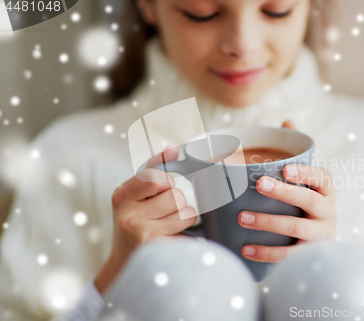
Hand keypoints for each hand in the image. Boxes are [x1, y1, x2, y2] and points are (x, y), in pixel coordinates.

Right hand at [95, 145, 196, 294]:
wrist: (124, 266)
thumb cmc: (135, 224)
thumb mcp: (136, 196)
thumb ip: (154, 169)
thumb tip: (173, 147)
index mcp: (122, 196)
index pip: (157, 177)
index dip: (165, 184)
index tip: (157, 194)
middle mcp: (128, 216)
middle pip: (177, 196)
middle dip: (176, 204)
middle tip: (160, 216)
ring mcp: (142, 235)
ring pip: (187, 213)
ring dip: (183, 220)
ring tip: (166, 229)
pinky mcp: (159, 251)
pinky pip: (190, 232)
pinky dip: (187, 236)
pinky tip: (172, 241)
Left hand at [237, 121, 335, 262]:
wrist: (319, 242)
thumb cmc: (306, 202)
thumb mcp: (306, 179)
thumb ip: (297, 152)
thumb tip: (287, 120)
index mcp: (326, 190)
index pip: (322, 178)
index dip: (306, 173)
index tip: (285, 169)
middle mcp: (328, 212)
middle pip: (309, 201)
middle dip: (284, 193)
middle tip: (259, 186)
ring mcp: (321, 235)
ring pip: (297, 229)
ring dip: (269, 223)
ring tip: (242, 218)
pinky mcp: (309, 255)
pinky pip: (289, 256)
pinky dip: (267, 254)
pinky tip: (245, 249)